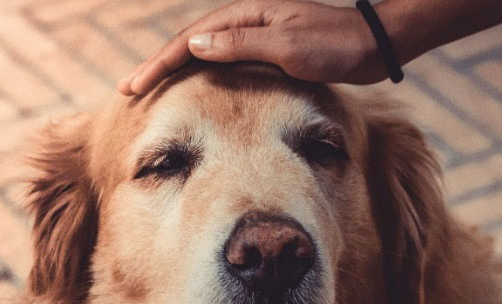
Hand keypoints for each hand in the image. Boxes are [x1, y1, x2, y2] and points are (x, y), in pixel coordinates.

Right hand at [118, 0, 389, 95]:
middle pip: (189, 45)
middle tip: (129, 89)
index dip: (159, 64)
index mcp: (244, 17)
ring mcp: (255, 36)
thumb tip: (193, 46)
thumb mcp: (287, 47)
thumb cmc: (334, 46)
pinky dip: (201, 74)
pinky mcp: (266, 51)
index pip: (189, 42)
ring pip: (203, 54)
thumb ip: (241, 45)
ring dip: (175, 70)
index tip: (134, 86)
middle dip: (158, 66)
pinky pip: (222, 63)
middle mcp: (245, 22)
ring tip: (150, 88)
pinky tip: (194, 88)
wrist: (372, 45)